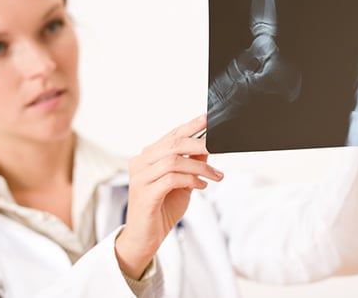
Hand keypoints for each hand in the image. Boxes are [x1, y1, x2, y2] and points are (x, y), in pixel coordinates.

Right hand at [114, 115, 221, 278]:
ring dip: (199, 167)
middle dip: (199, 144)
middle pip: (172, 145)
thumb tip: (206, 146)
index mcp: (148, 157)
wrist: (146, 238)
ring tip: (215, 176)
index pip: (171, 135)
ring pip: (173, 161)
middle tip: (217, 147)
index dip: (190, 126)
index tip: (208, 118)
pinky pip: (171, 179)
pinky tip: (202, 185)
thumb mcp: (183, 183)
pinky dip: (190, 180)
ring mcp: (140, 177)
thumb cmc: (162, 209)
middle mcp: (140, 163)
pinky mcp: (144, 193)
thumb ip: (191, 164)